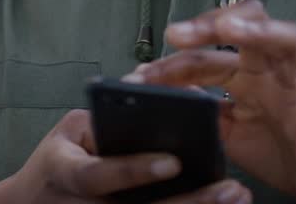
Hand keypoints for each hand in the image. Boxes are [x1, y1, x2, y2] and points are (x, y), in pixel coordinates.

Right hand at [0, 109, 251, 203]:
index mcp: (69, 175)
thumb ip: (104, 120)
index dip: (136, 170)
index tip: (173, 161)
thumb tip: (153, 102)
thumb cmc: (58, 160)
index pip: (101, 175)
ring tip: (237, 198)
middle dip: (192, 203)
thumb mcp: (68, 132)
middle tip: (232, 189)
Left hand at [124, 0, 295, 203]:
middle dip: (213, 23)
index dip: (178, 57)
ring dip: (262, 32)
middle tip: (178, 35)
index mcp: (248, 73)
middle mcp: (274, 70)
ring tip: (231, 32)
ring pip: (291, 41)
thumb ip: (198, 107)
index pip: (212, 49)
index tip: (145, 71)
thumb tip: (150, 85)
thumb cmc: (272, 148)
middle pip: (250, 26)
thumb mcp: (225, 130)